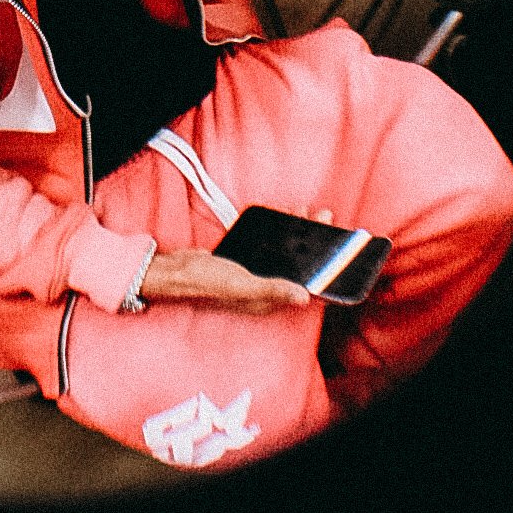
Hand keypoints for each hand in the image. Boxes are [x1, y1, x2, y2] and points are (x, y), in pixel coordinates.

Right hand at [139, 206, 333, 312]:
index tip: (335, 242)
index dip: (324, 266)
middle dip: (313, 240)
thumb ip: (272, 290)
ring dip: (296, 233)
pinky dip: (277, 232)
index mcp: (270, 300)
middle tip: (323, 216)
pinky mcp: (246, 262)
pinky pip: (269, 246)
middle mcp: (266, 289)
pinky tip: (281, 218)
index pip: (306, 285)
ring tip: (305, 212)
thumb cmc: (207, 282)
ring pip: (285, 253)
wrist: (177, 270)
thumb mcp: (242, 285)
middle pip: (299, 265)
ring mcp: (256, 275)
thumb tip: (306, 297)